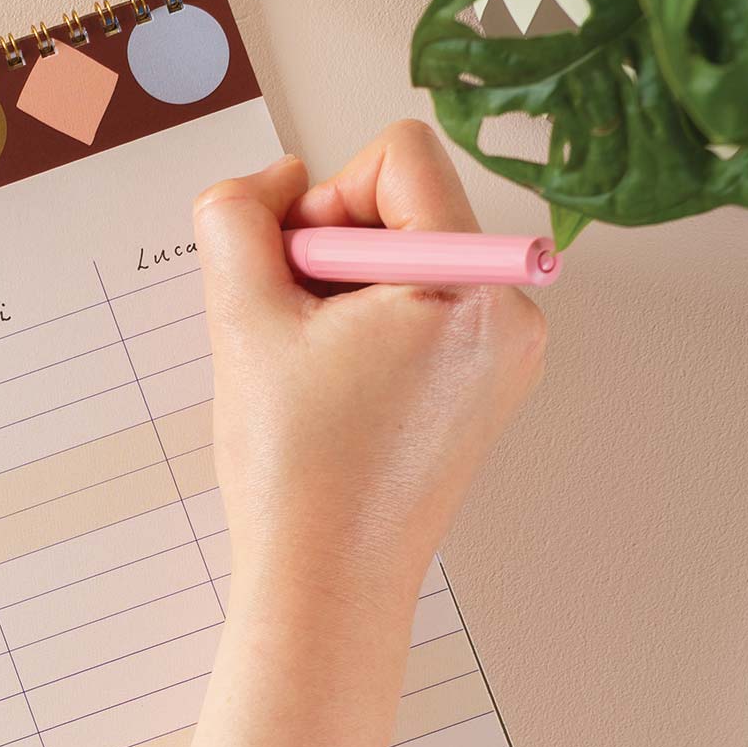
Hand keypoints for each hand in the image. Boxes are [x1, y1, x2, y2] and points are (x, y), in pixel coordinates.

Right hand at [193, 120, 546, 614]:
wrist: (326, 590)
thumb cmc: (296, 477)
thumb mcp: (242, 323)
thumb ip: (237, 220)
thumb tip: (270, 183)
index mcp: (471, 284)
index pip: (399, 156)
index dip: (323, 199)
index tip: (295, 276)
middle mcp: (510, 313)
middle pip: (407, 209)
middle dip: (333, 256)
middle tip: (295, 338)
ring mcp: (505, 358)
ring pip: (408, 265)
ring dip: (344, 299)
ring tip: (315, 379)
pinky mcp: (485, 393)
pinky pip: (423, 317)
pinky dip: (369, 337)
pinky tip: (337, 398)